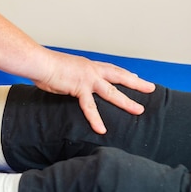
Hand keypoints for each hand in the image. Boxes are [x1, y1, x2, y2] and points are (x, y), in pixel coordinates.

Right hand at [32, 48, 155, 133]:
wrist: (40, 63)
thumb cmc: (46, 66)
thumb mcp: (65, 69)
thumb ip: (72, 77)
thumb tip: (70, 82)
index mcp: (88, 65)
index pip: (111, 69)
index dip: (124, 74)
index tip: (136, 76)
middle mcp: (91, 70)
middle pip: (119, 76)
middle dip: (136, 83)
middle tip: (150, 88)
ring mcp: (87, 79)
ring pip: (111, 91)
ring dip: (126, 101)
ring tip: (138, 110)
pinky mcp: (79, 88)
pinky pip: (89, 107)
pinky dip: (95, 119)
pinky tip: (101, 129)